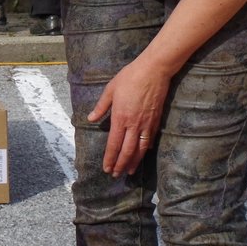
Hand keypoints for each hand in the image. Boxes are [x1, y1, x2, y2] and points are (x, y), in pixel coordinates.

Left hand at [87, 53, 173, 177]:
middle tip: (116, 175)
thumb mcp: (110, 89)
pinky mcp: (156, 120)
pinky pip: (150, 140)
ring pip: (140, 149)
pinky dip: (145, 150)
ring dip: (134, 162)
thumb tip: (91, 118)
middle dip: (120, 164)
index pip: (114, 143)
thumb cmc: (130, 77)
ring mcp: (146, 123)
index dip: (110, 158)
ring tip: (129, 171)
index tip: (106, 168)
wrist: (154, 70)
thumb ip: (101, 106)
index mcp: (120, 117)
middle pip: (127, 150)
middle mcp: (134, 124)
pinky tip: (142, 155)